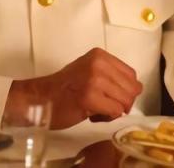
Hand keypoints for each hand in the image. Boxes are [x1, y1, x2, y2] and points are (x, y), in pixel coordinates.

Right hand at [5, 48, 142, 129]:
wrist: (39, 99)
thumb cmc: (63, 89)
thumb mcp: (88, 71)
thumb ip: (110, 75)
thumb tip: (134, 89)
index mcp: (100, 55)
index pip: (131, 75)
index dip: (125, 91)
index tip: (109, 97)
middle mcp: (99, 63)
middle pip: (132, 89)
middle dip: (122, 103)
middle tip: (103, 106)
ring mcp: (95, 79)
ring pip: (125, 101)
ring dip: (114, 111)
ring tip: (96, 110)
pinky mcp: (90, 97)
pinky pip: (115, 111)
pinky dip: (107, 117)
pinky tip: (91, 115)